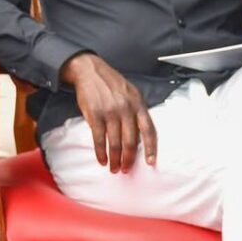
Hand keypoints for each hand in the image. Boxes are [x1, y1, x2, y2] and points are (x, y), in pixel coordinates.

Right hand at [60, 52, 156, 172]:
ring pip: (115, 143)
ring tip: (114, 168)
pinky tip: (102, 160)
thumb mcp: (131, 93)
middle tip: (126, 170)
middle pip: (131, 141)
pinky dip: (101, 153)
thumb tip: (141, 134)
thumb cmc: (111, 83)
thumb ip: (137, 111)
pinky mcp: (95, 115)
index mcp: (138, 104)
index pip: (149, 130)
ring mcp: (110, 112)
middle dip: (129, 159)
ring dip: (115, 159)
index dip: (151, 148)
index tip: (151, 162)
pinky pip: (99, 139)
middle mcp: (126, 109)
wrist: (90, 70)